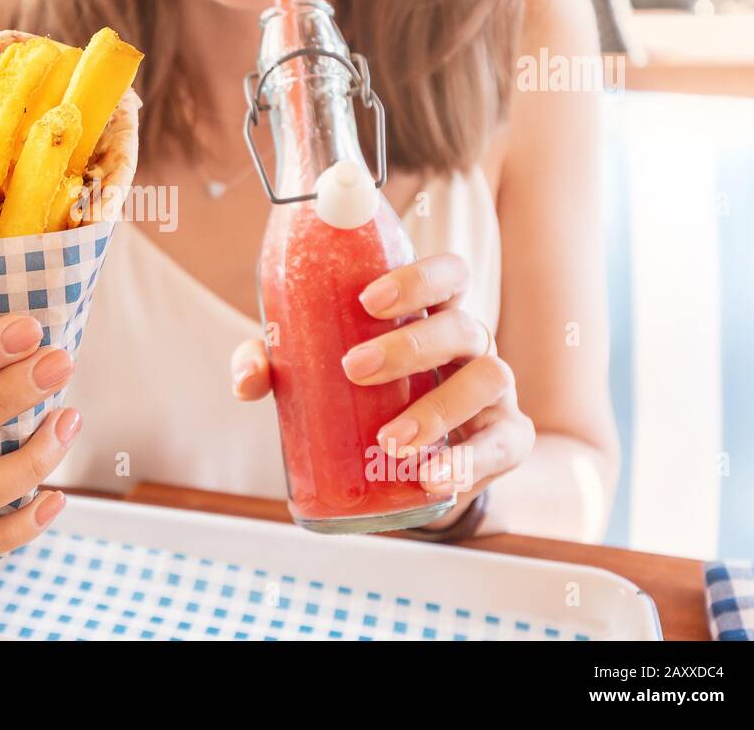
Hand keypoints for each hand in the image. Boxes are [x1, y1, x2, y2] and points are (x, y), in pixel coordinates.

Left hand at [231, 253, 534, 527]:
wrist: (403, 467)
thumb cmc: (359, 399)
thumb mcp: (315, 376)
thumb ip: (278, 366)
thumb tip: (247, 381)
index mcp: (432, 315)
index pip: (448, 275)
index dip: (418, 278)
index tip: (368, 300)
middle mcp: (469, 346)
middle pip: (462, 324)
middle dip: (410, 345)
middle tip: (355, 368)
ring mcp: (493, 392)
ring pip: (488, 378)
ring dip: (439, 409)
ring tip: (389, 440)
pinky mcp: (507, 439)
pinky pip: (503, 444)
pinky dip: (470, 462)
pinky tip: (432, 478)